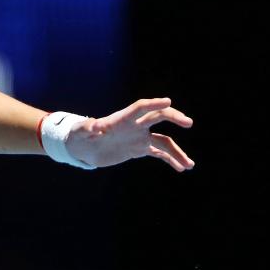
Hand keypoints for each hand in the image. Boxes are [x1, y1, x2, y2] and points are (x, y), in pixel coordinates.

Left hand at [66, 98, 194, 171]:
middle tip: (188, 123)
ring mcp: (139, 137)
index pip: (141, 107)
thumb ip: (87, 128)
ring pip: (164, 141)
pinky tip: (181, 168)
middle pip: (158, 116)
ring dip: (177, 151)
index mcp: (122, 119)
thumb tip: (95, 126)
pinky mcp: (139, 149)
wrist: (83, 148)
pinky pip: (159, 153)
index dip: (153, 103)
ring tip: (189, 164)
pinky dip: (170, 160)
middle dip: (173, 117)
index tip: (168, 101)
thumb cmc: (79, 136)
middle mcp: (134, 126)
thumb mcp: (80, 132)